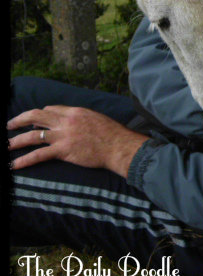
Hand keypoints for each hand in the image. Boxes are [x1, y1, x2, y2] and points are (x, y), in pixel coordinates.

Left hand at [8, 105, 149, 177]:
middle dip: (19, 120)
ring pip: (32, 136)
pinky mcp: (63, 150)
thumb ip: (82, 119)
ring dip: (15, 141)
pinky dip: (24, 160)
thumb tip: (73, 123)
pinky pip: (39, 155)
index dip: (40, 115)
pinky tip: (14, 165)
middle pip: (36, 116)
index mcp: (75, 111)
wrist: (118, 146)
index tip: (34, 121)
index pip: (51, 109)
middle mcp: (66, 121)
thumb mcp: (97, 118)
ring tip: (4, 146)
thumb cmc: (113, 134)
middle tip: (9, 125)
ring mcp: (63, 136)